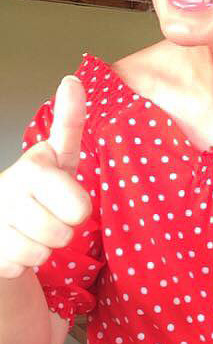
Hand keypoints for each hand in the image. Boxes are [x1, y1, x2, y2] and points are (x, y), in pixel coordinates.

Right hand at [0, 76, 91, 278]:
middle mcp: (11, 187)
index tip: (51, 180)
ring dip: (47, 246)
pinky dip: (26, 260)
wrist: (2, 221)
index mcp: (36, 166)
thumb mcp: (60, 157)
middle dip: (67, 227)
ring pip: (45, 248)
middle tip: (54, 214)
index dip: (75, 200)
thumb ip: (69, 123)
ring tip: (35, 228)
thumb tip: (72, 81)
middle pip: (67, 226)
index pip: (71, 189)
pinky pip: (23, 263)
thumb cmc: (41, 188)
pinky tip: (17, 242)